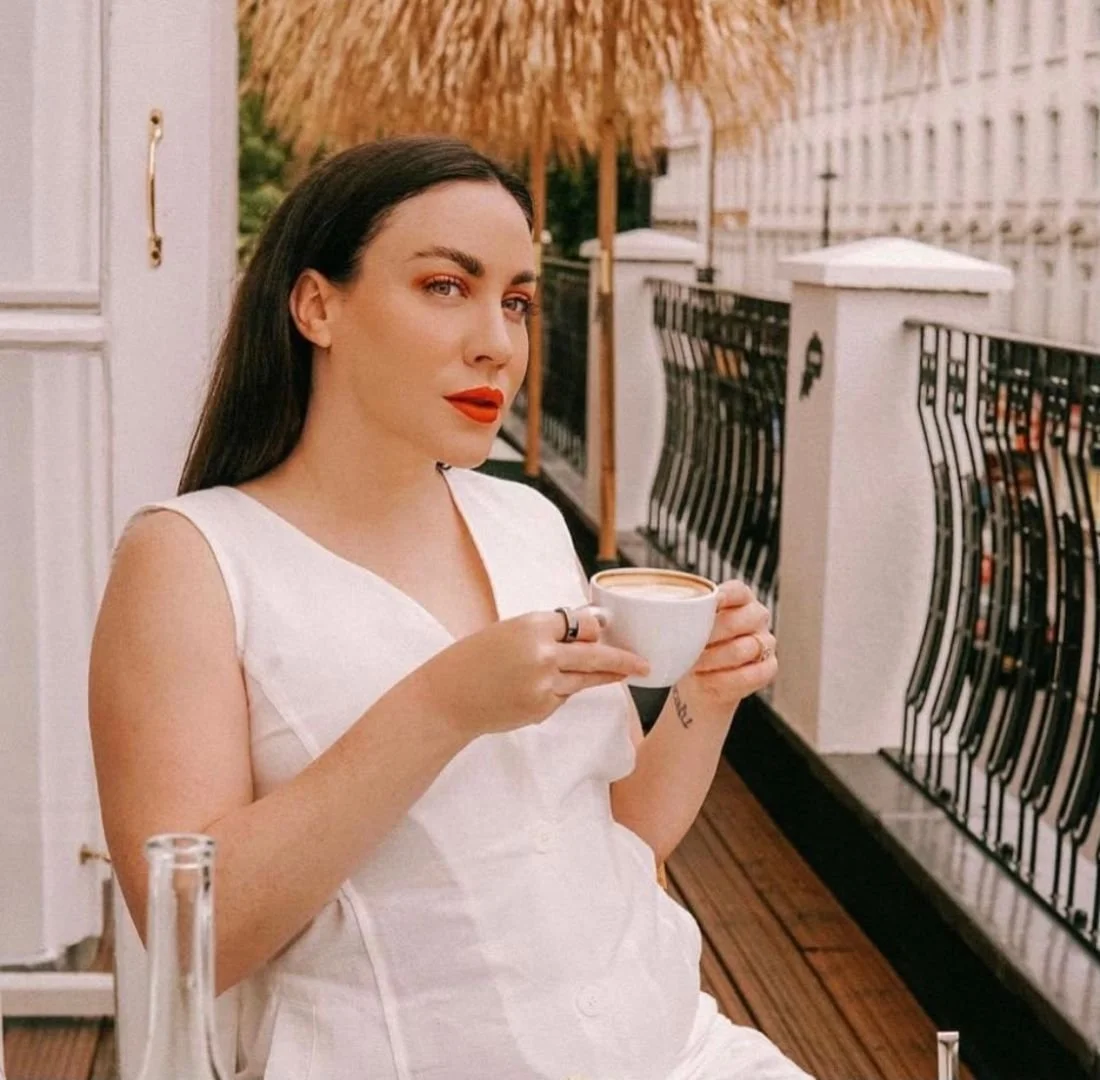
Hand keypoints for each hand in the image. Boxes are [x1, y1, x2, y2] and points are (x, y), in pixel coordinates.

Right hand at [410, 607, 650, 740]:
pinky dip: (562, 691)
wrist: (447, 699)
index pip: (578, 622)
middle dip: (623, 659)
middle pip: (595, 653)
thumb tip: (585, 631)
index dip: (591, 627)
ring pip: (585, 678)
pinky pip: (563, 696)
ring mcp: (544, 685)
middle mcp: (543, 654)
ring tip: (626, 673)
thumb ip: (544, 632)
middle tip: (644, 664)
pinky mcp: (541, 709)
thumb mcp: (507, 631)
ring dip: (605, 676)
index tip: (605, 629)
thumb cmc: (472, 660)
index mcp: (532, 626)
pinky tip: (540, 690)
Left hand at [679, 580, 775, 710]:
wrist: (700, 681)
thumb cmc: (693, 646)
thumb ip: (685, 614)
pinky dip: (723, 679)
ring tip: (692, 664)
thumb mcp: (687, 626)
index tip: (710, 602)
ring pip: (742, 650)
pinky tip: (707, 679)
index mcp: (740, 599)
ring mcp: (766, 642)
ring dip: (712, 659)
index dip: (724, 595)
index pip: (737, 591)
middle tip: (687, 645)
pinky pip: (750, 675)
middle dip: (709, 635)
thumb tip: (667, 612)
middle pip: (737, 621)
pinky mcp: (769, 668)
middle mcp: (757, 617)